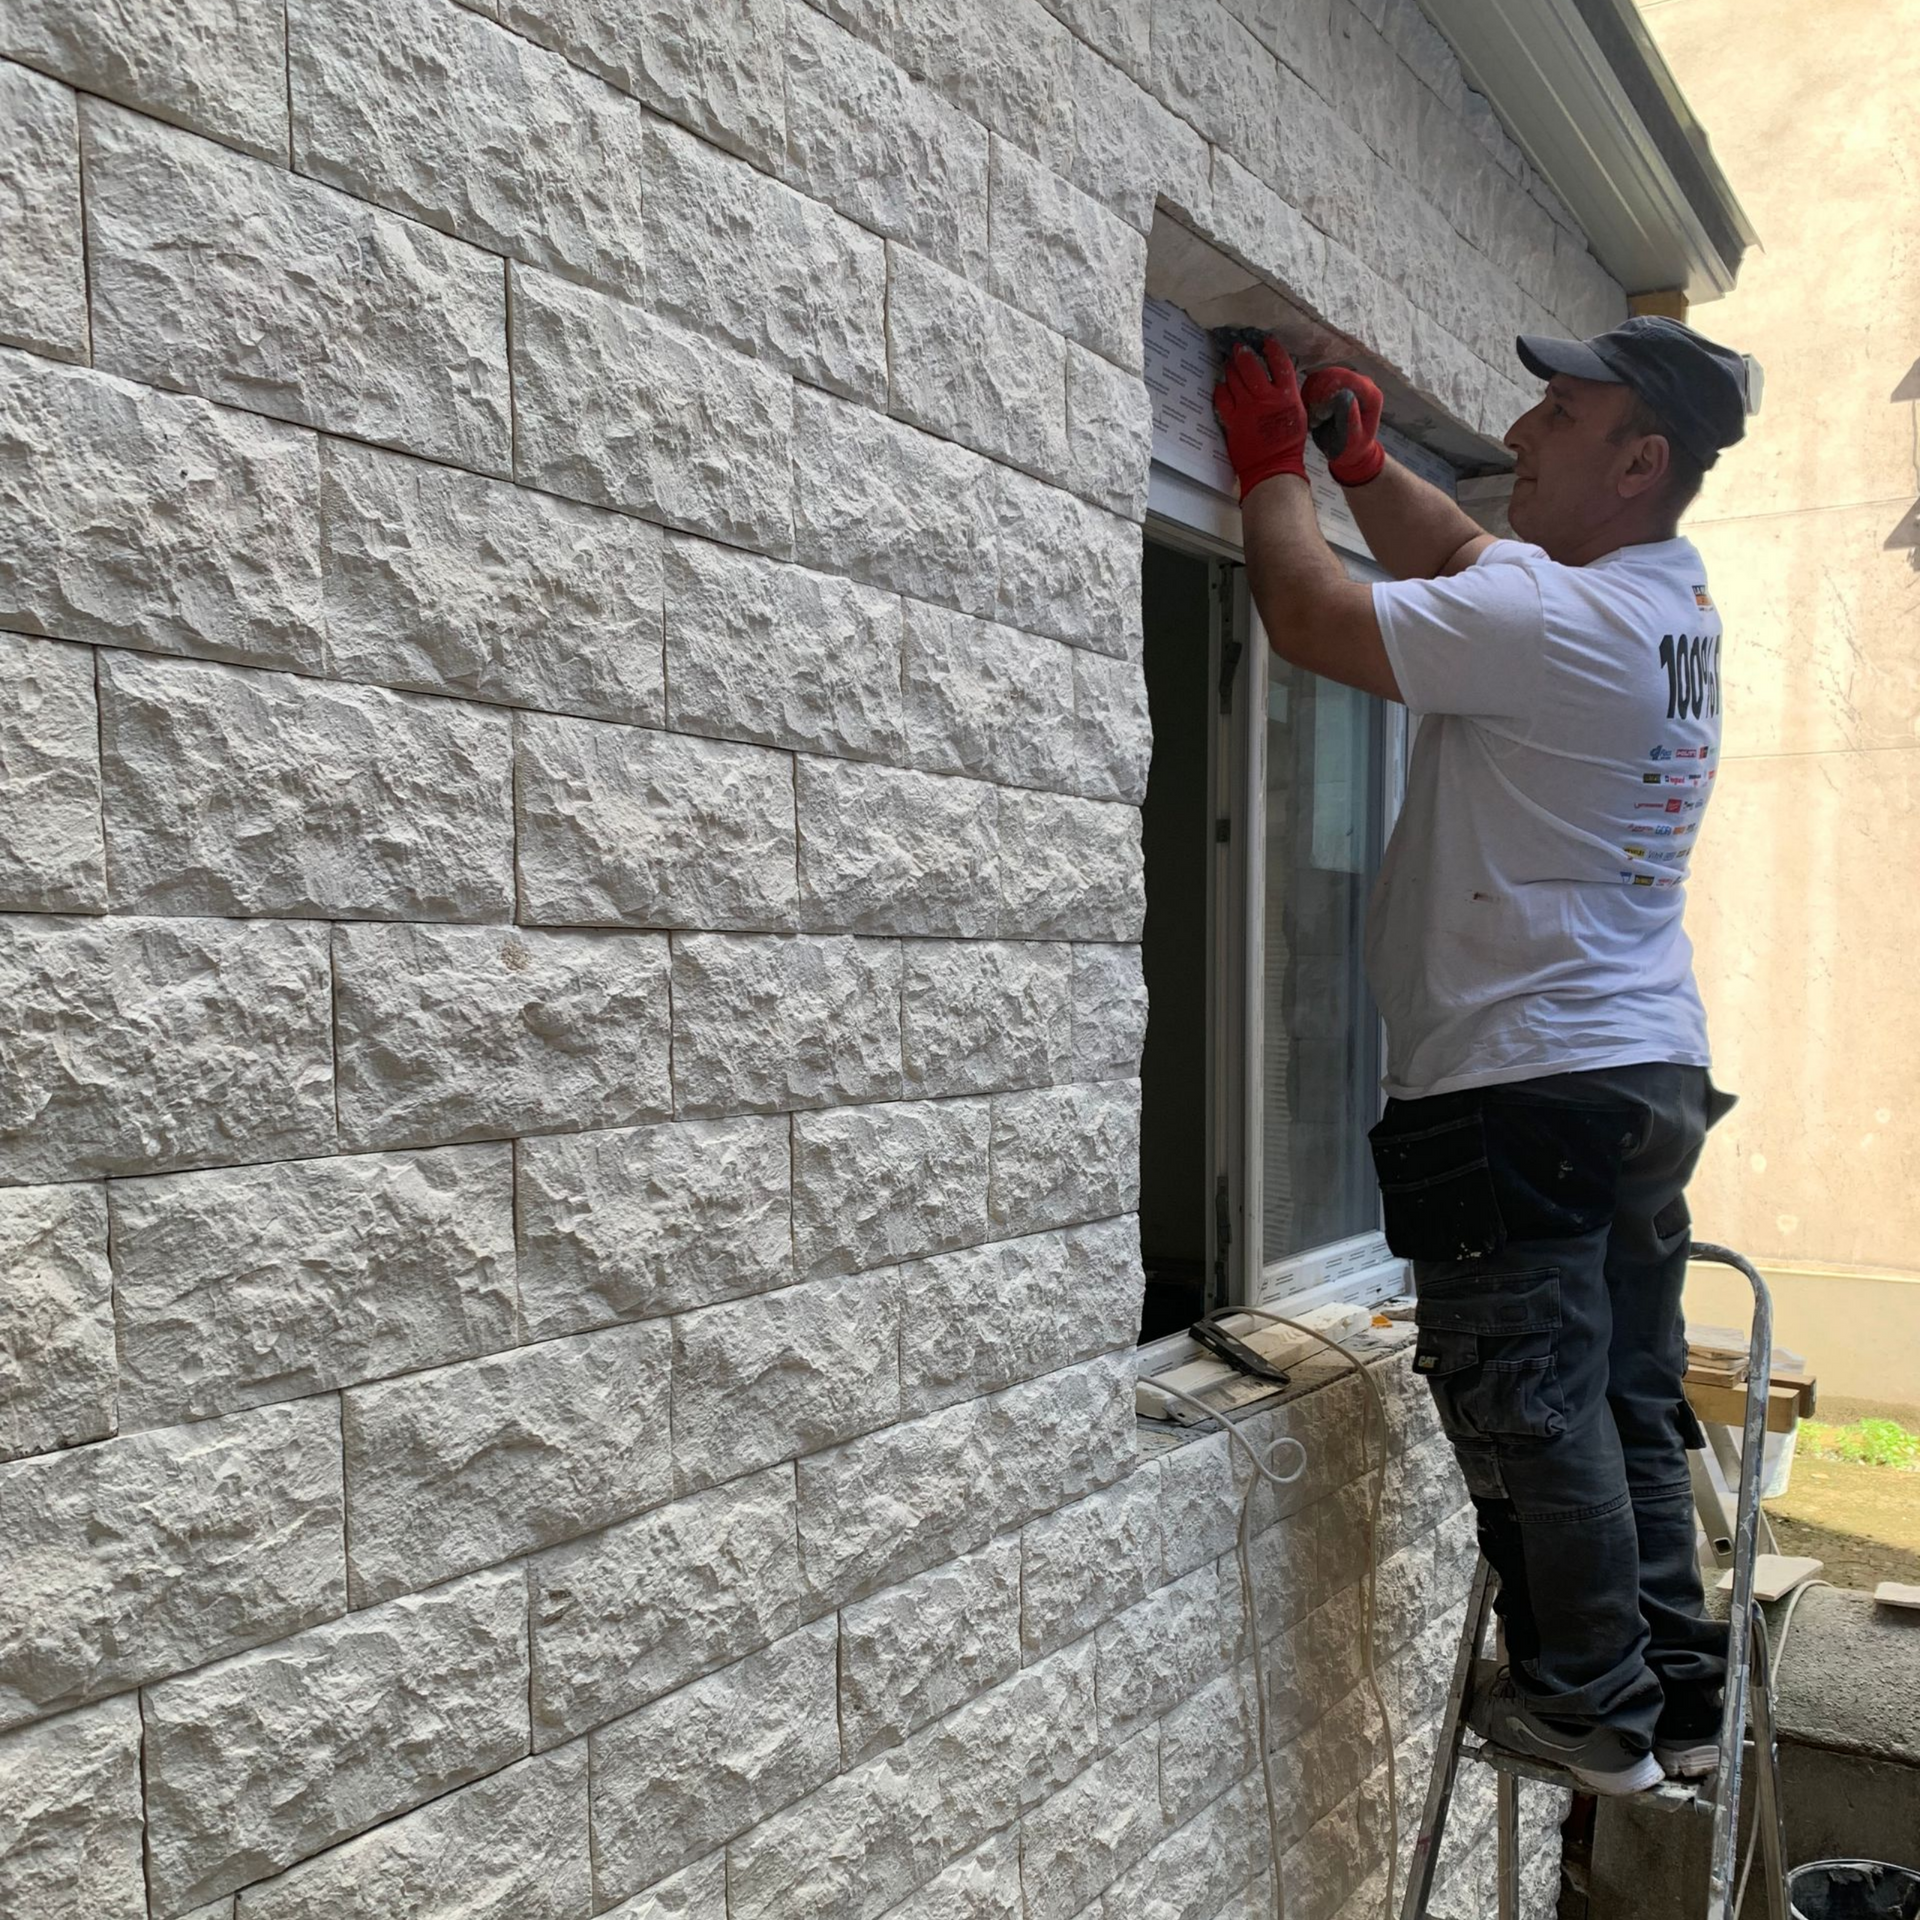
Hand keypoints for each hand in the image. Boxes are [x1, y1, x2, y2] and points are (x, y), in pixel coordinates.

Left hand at [1212, 337, 1308, 496]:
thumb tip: (1279, 376)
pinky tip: (1222, 386)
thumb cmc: (1288, 443)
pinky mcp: (1232, 420)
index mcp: (1287, 396)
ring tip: (1230, 364)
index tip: (1265, 341)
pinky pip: (1222, 397)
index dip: (1272, 348)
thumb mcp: (1297, 412)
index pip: (1280, 362)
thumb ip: (1288, 392)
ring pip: (1234, 379)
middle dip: (1243, 353)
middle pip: (1251, 366)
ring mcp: (1247, 409)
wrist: (1272, 468)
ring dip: (1231, 368)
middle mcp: (1266, 399)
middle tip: (1238, 349)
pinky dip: (1221, 389)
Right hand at [1301, 365, 1385, 485]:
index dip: (1329, 390)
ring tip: (1313, 416)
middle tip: (1314, 416)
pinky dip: (1308, 394)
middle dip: (1318, 393)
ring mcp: (1347, 382)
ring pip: (1323, 375)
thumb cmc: (1352, 448)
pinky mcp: (1335, 384)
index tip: (1320, 412)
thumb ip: (1350, 418)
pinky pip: (1316, 380)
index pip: (1348, 379)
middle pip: (1334, 373)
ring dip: (1312, 394)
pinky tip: (1310, 411)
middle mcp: (1361, 383)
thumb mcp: (1353, 439)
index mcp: (1371, 395)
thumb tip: (1344, 395)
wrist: (1349, 450)